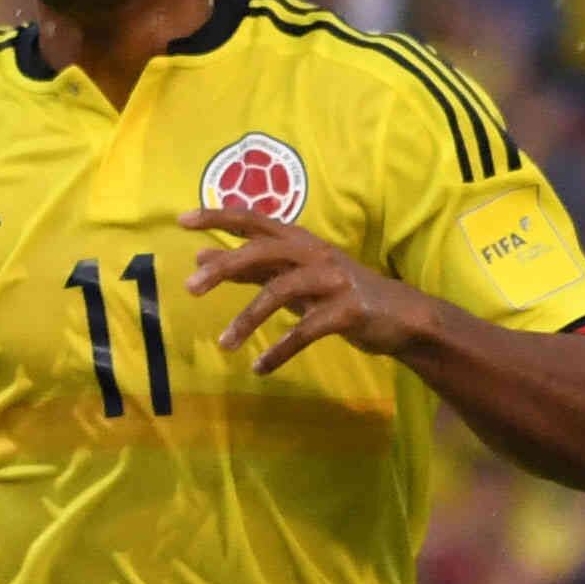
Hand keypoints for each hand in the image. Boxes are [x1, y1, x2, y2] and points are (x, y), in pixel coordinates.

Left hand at [178, 208, 435, 373]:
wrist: (401, 316)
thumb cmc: (337, 292)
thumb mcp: (291, 274)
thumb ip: (250, 266)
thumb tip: (200, 257)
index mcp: (298, 240)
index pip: (254, 219)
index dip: (219, 216)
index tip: (183, 220)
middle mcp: (314, 253)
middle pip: (262, 250)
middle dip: (225, 267)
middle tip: (190, 288)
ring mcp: (332, 280)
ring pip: (280, 292)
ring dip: (247, 320)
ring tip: (224, 345)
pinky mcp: (347, 310)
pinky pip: (305, 331)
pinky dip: (280, 350)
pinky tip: (260, 367)